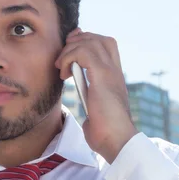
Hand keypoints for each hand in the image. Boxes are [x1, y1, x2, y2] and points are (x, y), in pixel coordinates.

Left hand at [55, 28, 137, 163]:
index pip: (105, 45)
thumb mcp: (98, 111)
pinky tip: (64, 74)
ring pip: (89, 41)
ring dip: (69, 51)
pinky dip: (69, 58)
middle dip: (75, 43)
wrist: (116, 140)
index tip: (69, 53)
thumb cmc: (106, 132)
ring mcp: (110, 71)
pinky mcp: (101, 76)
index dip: (85, 42)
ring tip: (62, 69)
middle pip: (97, 38)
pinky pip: (82, 52)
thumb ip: (93, 102)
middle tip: (63, 60)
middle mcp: (114, 70)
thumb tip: (87, 109)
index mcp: (115, 76)